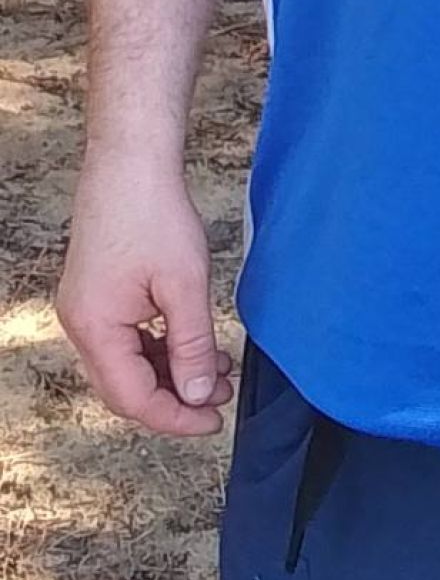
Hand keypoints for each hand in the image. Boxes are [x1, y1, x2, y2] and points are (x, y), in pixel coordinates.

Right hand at [54, 148, 235, 438]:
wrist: (130, 159)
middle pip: (126, 386)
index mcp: (95, 328)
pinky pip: (126, 338)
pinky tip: (194, 342)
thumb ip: (191, 346)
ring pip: (127, 363)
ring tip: (217, 370)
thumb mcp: (185, 285)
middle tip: (219, 397)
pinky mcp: (96, 293)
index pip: (133, 398)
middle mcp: (81, 324)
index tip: (213, 420)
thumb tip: (196, 396)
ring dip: (171, 370)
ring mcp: (86, 308)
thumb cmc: (154, 212)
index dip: (176, 417)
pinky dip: (159, 347)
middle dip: (175, 397)